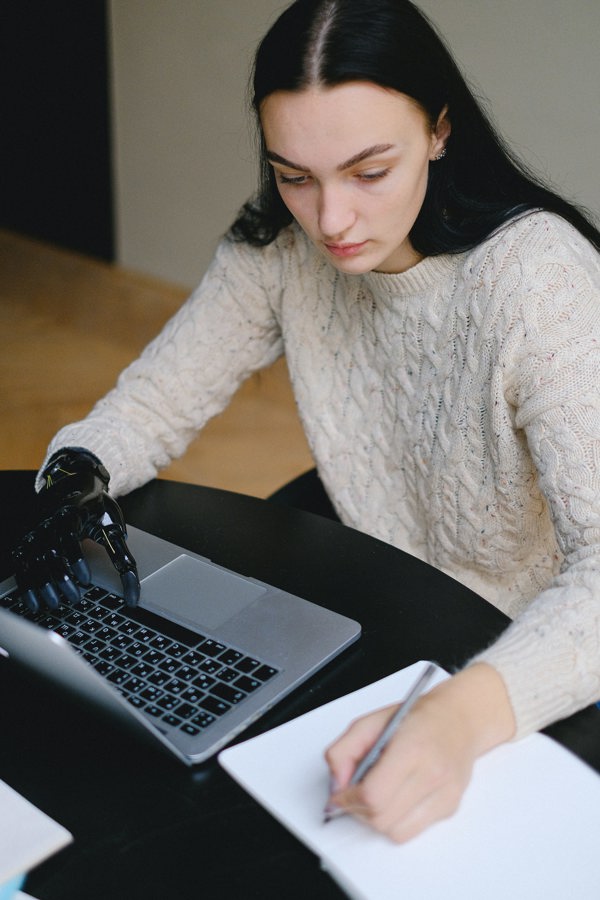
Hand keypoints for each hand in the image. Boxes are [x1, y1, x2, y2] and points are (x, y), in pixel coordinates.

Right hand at [12, 448, 139, 610]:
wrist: (74, 485)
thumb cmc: (97, 508)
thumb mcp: (112, 525)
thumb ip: (121, 554)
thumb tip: (132, 590)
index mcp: (72, 515)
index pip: (69, 537)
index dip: (76, 560)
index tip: (86, 579)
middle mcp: (50, 523)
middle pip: (50, 554)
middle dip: (62, 579)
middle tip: (76, 597)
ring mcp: (37, 534)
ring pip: (34, 562)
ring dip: (44, 586)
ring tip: (56, 603)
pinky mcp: (29, 543)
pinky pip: (24, 566)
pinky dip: (28, 586)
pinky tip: (35, 602)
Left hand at [324, 663, 514, 842]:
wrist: (459, 719)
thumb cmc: (417, 717)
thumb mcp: (371, 721)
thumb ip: (343, 750)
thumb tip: (336, 785)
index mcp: (411, 748)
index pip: (373, 795)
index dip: (348, 799)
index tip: (340, 794)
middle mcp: (432, 774)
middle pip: (381, 818)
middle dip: (358, 810)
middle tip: (354, 794)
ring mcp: (444, 794)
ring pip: (395, 832)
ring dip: (377, 819)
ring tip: (376, 796)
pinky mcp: (450, 807)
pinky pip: (412, 831)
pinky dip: (396, 820)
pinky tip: (396, 798)